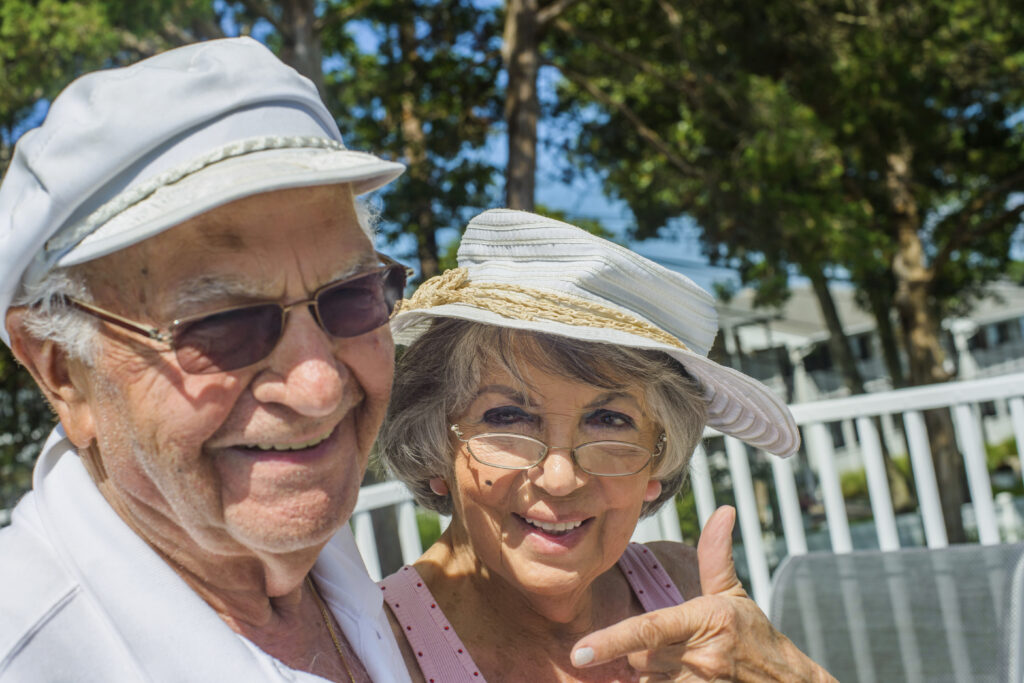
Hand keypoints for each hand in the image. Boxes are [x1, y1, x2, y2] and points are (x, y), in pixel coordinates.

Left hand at [570, 506, 834, 681]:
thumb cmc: (755, 637)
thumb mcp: (733, 595)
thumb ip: (715, 556)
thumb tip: (723, 511)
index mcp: (705, 621)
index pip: (649, 631)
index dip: (611, 641)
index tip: (579, 652)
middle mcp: (700, 657)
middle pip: (639, 657)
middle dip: (643, 652)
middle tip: (673, 646)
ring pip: (648, 681)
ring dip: (655, 675)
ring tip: (685, 666)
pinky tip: (681, 678)